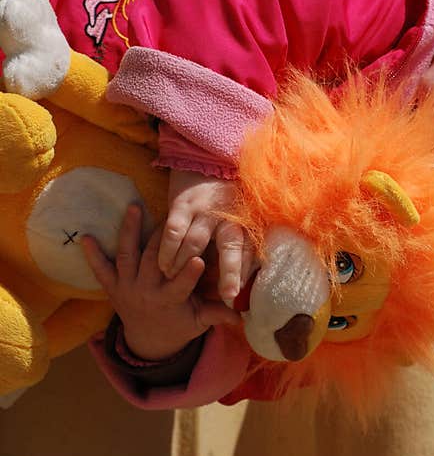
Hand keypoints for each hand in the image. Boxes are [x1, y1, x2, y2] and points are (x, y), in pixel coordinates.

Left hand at [81, 203, 240, 360]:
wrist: (148, 341)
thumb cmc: (181, 325)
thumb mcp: (200, 322)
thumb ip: (217, 314)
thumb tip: (242, 315)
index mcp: (169, 301)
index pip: (180, 285)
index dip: (189, 273)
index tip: (200, 258)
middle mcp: (145, 293)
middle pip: (153, 263)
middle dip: (161, 240)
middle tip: (171, 217)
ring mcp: (126, 288)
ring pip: (128, 256)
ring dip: (129, 232)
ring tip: (134, 208)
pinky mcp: (113, 287)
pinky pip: (100, 269)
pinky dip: (92, 254)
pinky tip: (86, 237)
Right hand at [160, 169, 252, 303]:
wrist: (206, 159)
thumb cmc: (227, 196)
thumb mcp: (243, 217)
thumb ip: (246, 246)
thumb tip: (250, 278)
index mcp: (246, 221)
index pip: (250, 251)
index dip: (247, 273)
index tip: (242, 294)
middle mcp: (229, 216)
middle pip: (231, 248)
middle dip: (230, 273)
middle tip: (226, 296)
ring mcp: (205, 210)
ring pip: (195, 244)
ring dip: (184, 266)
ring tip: (176, 281)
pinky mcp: (183, 204)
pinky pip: (173, 231)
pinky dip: (167, 250)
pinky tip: (162, 264)